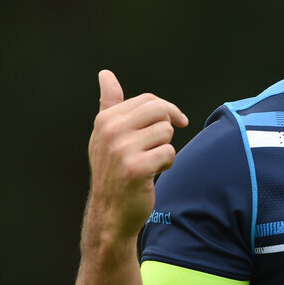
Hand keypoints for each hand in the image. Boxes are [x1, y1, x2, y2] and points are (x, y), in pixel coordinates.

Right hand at [86, 70, 188, 238]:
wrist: (110, 211)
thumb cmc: (114, 170)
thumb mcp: (106, 135)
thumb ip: (110, 103)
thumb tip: (105, 73)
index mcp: (105, 120)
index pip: (149, 100)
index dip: (168, 110)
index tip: (178, 121)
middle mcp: (110, 131)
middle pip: (159, 111)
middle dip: (169, 127)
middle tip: (162, 144)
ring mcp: (121, 150)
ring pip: (166, 132)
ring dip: (166, 148)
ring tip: (151, 161)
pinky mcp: (135, 168)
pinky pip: (169, 153)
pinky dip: (167, 164)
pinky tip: (153, 173)